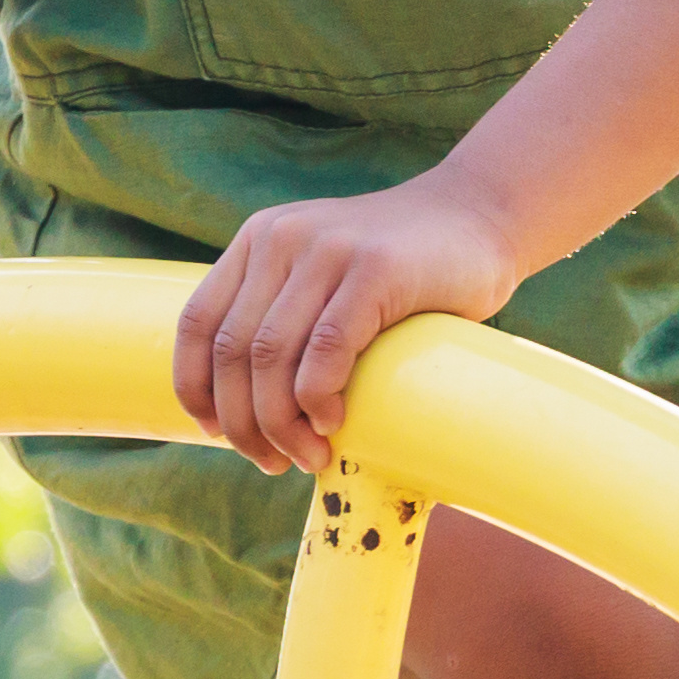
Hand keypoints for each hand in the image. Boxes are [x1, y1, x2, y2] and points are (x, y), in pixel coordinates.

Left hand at [173, 175, 527, 472]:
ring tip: (308, 457)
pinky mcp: (376, 269)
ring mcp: (329, 249)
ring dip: (280, 424)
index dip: (195, 389)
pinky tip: (333, 422)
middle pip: (233, 351)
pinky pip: (326, 349)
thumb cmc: (406, 267)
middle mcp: (283, 238)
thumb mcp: (326, 271)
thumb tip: (242, 406)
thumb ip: (285, 310)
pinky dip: (319, 398)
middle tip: (273, 463)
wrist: (482, 216)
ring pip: (273, 357)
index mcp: (260, 239)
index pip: (197, 323)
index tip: (214, 434)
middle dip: (244, 423)